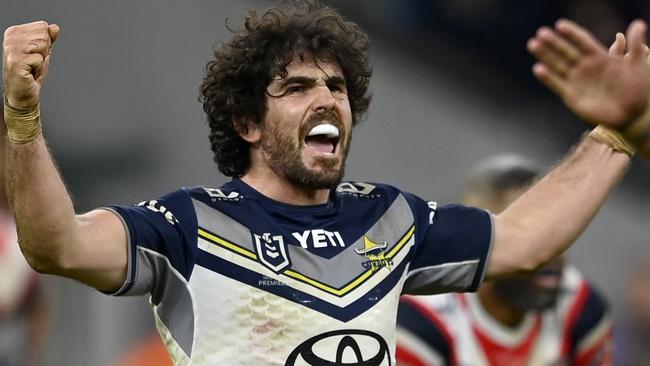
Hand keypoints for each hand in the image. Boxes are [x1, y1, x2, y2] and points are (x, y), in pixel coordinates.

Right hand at [3, 21, 58, 108]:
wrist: (23, 92)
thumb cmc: (31, 72)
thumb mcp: (43, 52)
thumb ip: (48, 38)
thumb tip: (54, 27)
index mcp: (14, 32)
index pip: (42, 26)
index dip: (45, 42)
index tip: (35, 53)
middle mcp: (10, 39)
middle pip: (43, 35)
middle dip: (44, 51)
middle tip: (34, 61)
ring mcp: (11, 50)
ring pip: (41, 45)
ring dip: (41, 59)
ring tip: (31, 66)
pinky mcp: (15, 61)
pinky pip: (39, 58)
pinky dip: (39, 67)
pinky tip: (29, 72)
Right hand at [528, 19, 649, 127]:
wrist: (630, 114)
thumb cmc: (637, 89)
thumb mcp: (639, 65)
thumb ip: (637, 45)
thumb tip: (639, 24)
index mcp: (599, 57)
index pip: (582, 41)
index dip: (571, 33)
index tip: (559, 24)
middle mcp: (584, 67)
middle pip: (565, 51)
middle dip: (553, 41)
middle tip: (540, 32)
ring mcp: (576, 80)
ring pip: (557, 65)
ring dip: (545, 55)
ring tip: (532, 44)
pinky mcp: (570, 95)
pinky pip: (556, 84)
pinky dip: (547, 77)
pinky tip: (538, 69)